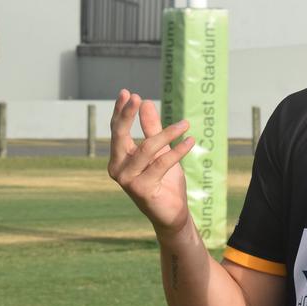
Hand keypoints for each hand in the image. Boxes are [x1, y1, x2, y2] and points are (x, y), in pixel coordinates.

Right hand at [107, 90, 195, 238]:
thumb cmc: (164, 180)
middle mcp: (117, 169)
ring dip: (167, 133)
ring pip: (147, 149)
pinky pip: (161, 163)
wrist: (172, 213)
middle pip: (120, 136)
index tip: (127, 92)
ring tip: (185, 123)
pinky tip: (190, 141)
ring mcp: (127, 180)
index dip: (121, 112)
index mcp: (118, 158)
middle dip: (128, 115)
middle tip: (137, 97)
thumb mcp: (160, 150)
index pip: (116, 131)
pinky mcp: (142, 189)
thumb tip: (145, 102)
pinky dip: (178, 151)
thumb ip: (151, 129)